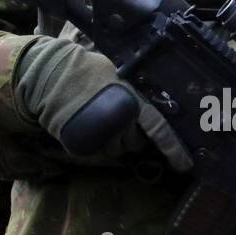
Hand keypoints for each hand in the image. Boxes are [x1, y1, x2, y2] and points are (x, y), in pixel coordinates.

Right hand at [14, 38, 191, 171]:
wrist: (50, 75)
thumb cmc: (85, 69)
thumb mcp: (117, 73)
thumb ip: (135, 90)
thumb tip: (153, 105)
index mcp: (133, 99)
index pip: (160, 129)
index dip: (174, 149)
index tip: (185, 165)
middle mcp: (121, 119)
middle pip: (136, 142)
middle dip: (132, 135)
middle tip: (118, 118)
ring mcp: (102, 133)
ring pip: (118, 149)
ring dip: (114, 140)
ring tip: (100, 119)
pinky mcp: (85, 144)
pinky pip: (99, 152)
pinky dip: (98, 144)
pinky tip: (90, 127)